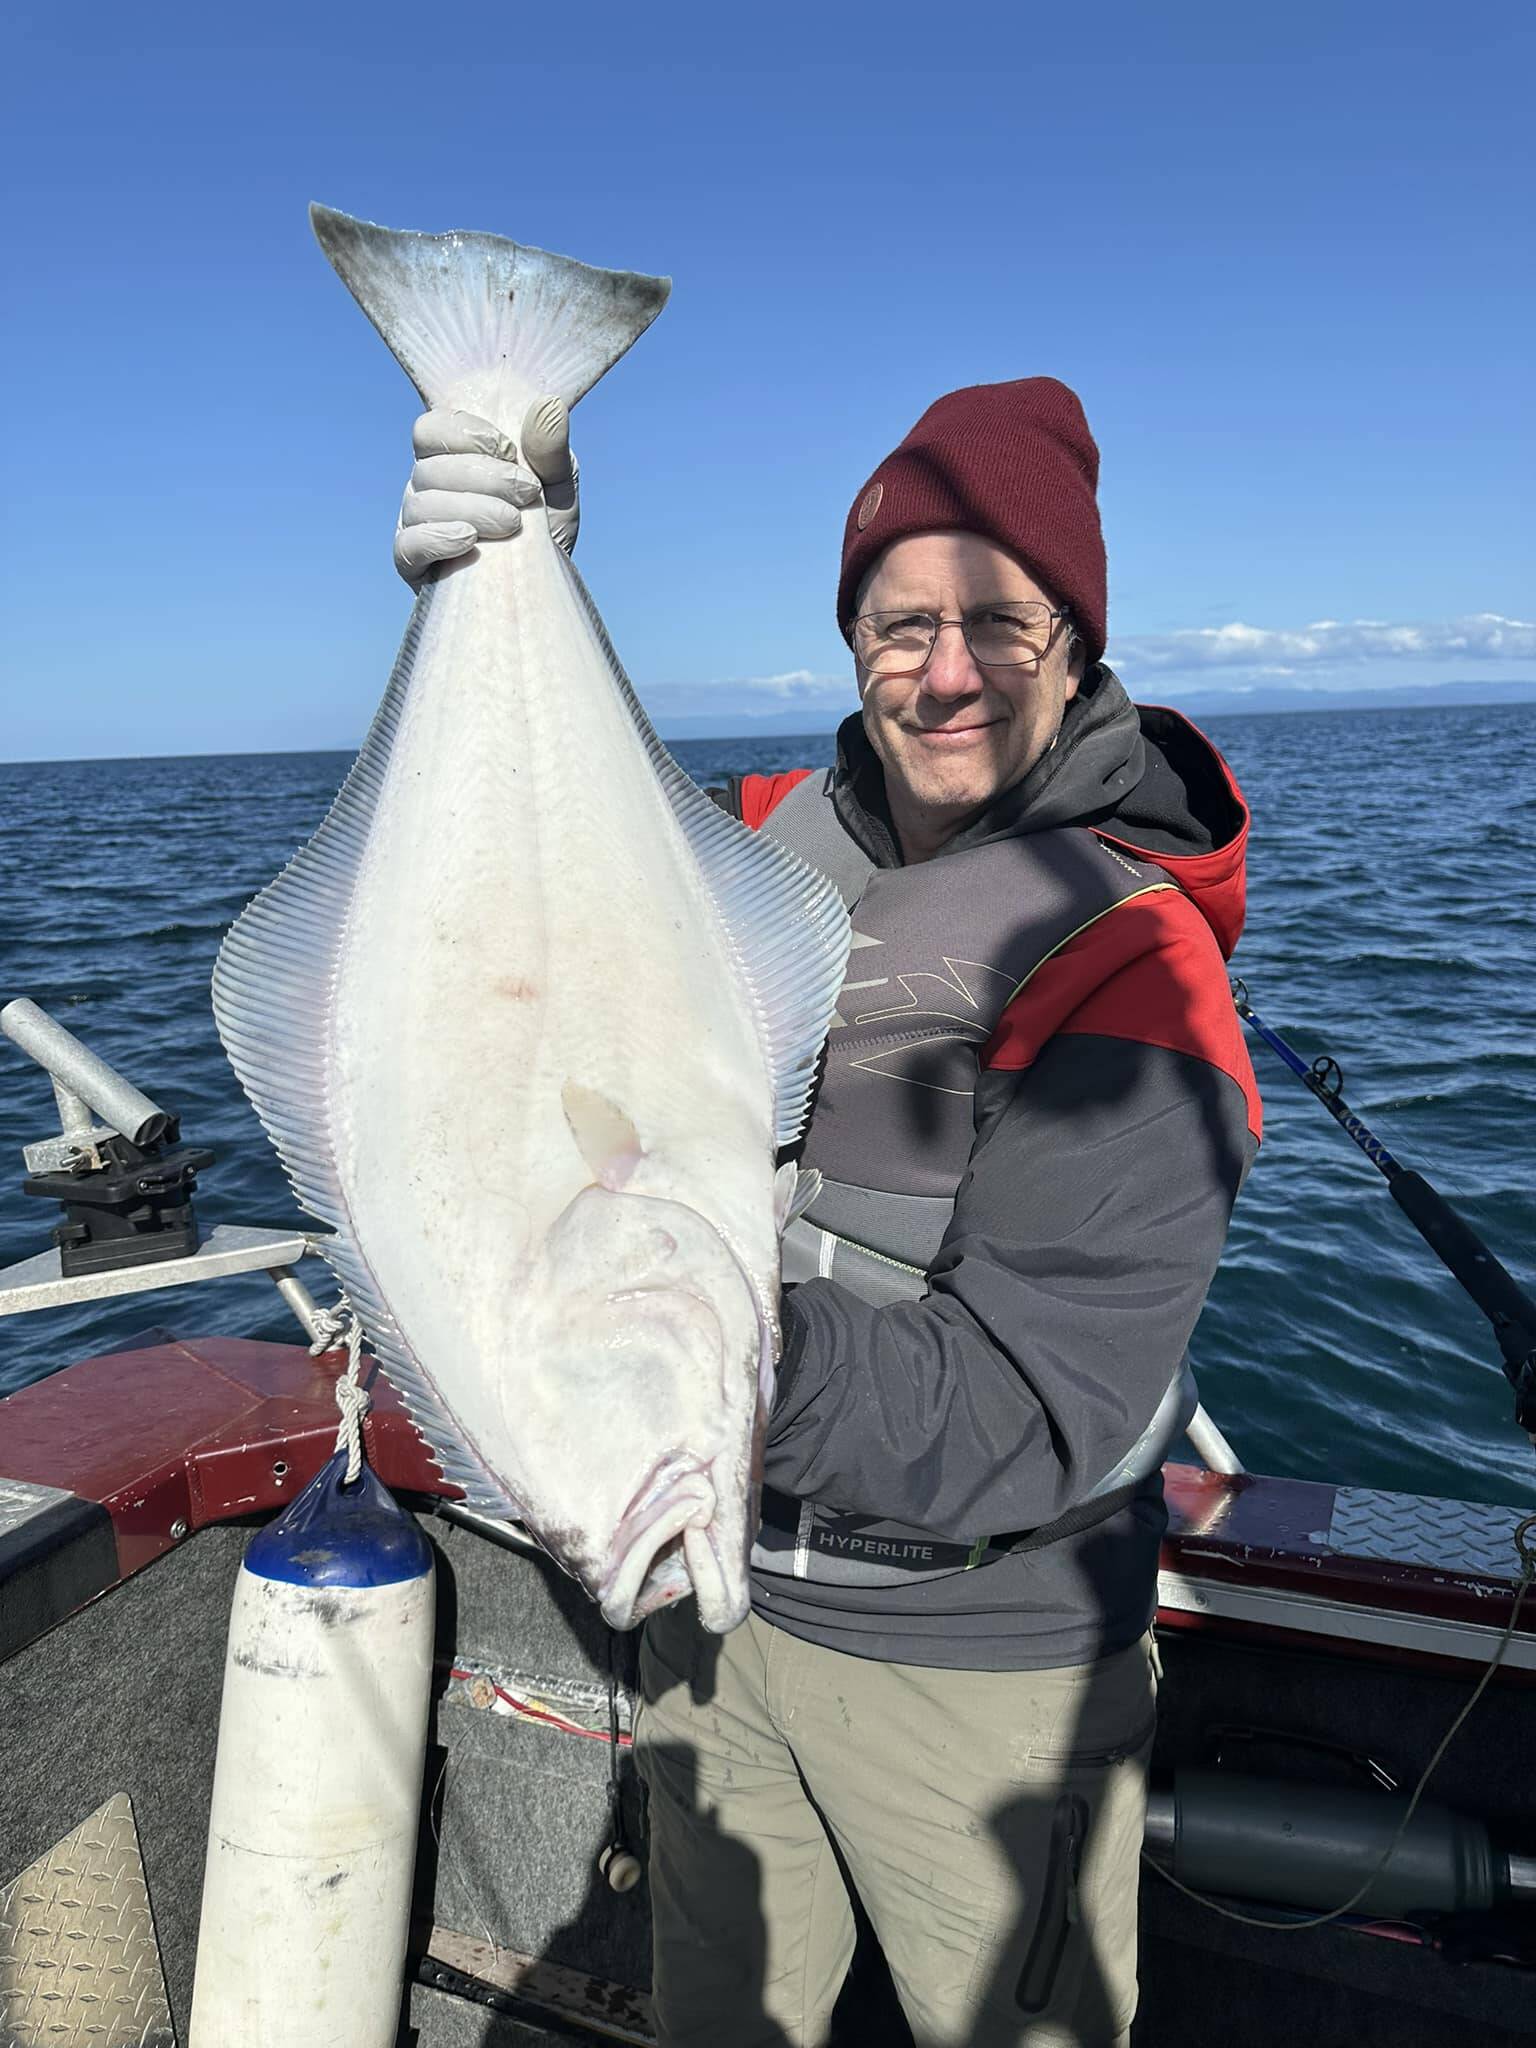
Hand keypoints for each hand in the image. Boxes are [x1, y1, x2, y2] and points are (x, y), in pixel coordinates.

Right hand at [393, 396, 579, 586]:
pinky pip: (407, 545)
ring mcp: (416, 525)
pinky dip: (437, 538)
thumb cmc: (546, 529)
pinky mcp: (413, 565)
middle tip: (528, 493)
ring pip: (421, 502)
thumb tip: (549, 405)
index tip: (509, 450)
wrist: (542, 588)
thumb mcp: (557, 485)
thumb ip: (550, 448)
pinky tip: (470, 540)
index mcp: (451, 459)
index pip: (431, 429)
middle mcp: (426, 487)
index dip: (464, 433)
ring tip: (513, 523)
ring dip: (472, 508)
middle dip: (485, 477)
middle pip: (429, 466)